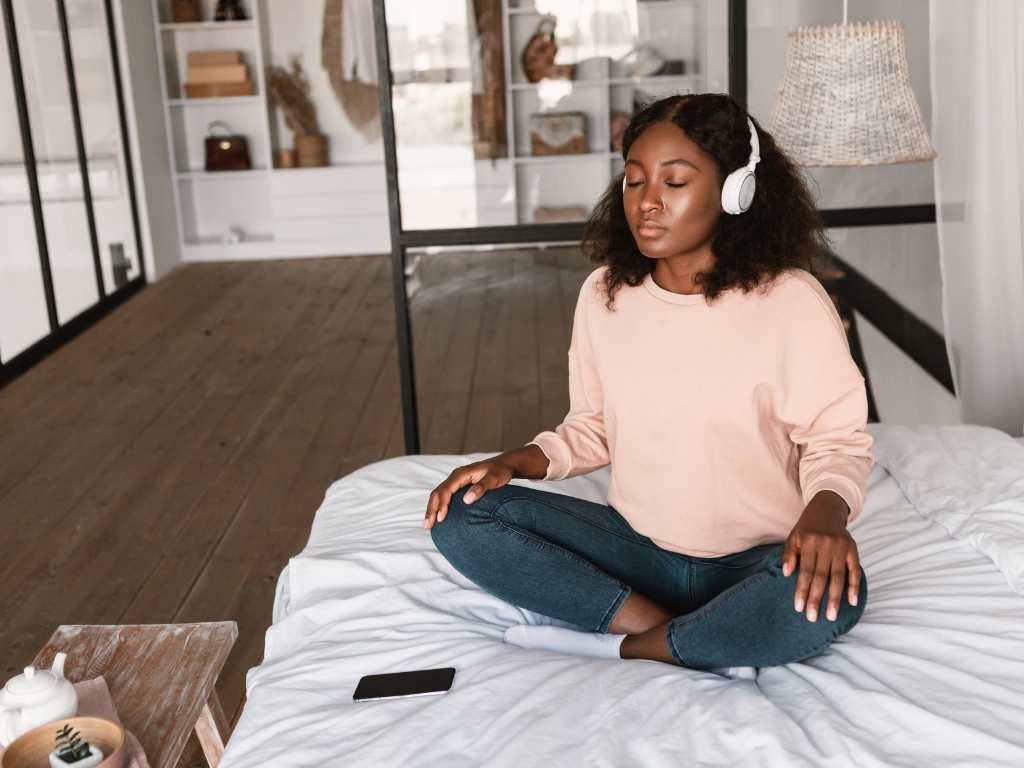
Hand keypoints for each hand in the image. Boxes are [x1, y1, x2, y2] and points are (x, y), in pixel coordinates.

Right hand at [423, 457, 515, 530]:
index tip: (441, 519)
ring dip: (432, 509)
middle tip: (428, 526)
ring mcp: (456, 481)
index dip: (441, 505)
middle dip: (431, 509)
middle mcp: (456, 476)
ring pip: (438, 495)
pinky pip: (444, 496)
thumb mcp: (494, 479)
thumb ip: (481, 487)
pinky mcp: (459, 486)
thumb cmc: (500, 471)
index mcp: (461, 474)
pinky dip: (438, 506)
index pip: (446, 490)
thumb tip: (467, 500)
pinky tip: (438, 517)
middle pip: (438, 493)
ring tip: (428, 525)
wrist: (505, 465)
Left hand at [781, 491, 860, 622]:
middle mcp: (826, 545)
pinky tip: (852, 601)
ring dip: (835, 598)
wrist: (826, 510)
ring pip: (838, 577)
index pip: (805, 571)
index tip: (799, 608)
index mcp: (809, 542)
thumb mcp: (793, 537)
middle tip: (813, 618)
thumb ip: (789, 554)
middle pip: (821, 577)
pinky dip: (854, 586)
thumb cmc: (806, 529)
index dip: (802, 590)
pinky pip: (855, 570)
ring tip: (832, 615)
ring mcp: (841, 547)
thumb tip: (786, 574)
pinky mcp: (853, 549)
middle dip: (817, 599)